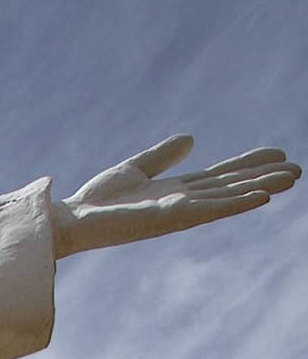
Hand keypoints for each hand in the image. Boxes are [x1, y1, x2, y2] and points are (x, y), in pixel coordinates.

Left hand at [51, 135, 298, 258]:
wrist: (73, 219)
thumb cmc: (97, 200)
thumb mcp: (135, 169)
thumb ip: (163, 156)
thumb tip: (191, 139)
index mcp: (175, 190)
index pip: (219, 175)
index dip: (248, 164)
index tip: (276, 153)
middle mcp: (182, 202)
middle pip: (231, 186)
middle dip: (263, 177)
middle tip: (297, 169)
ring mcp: (179, 212)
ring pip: (229, 197)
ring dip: (260, 188)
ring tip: (290, 179)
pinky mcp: (171, 219)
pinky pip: (211, 210)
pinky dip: (237, 203)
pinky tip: (261, 196)